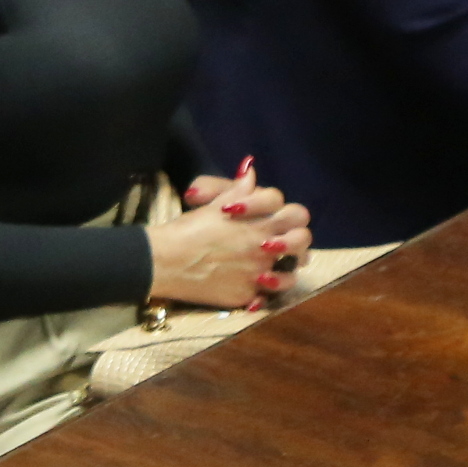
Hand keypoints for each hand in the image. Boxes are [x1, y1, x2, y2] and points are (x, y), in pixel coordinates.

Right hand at [149, 172, 314, 308]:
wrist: (164, 261)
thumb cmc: (187, 230)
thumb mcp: (213, 205)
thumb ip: (238, 188)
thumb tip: (251, 169)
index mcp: (259, 223)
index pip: (292, 211)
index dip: (280, 211)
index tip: (264, 217)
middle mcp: (265, 248)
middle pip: (302, 240)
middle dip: (295, 241)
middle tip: (279, 244)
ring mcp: (259, 274)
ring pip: (291, 274)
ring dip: (284, 270)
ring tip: (269, 270)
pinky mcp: (247, 296)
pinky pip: (266, 297)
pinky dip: (260, 293)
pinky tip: (250, 288)